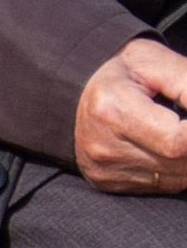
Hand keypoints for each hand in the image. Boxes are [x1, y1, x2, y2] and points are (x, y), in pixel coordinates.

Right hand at [75, 38, 186, 191]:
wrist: (72, 88)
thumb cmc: (120, 70)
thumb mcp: (154, 62)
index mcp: (112, 110)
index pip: (178, 140)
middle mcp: (104, 146)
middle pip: (180, 162)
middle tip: (186, 120)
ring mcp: (104, 169)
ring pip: (176, 178)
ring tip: (179, 130)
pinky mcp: (106, 182)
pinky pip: (162, 186)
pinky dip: (176, 168)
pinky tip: (167, 147)